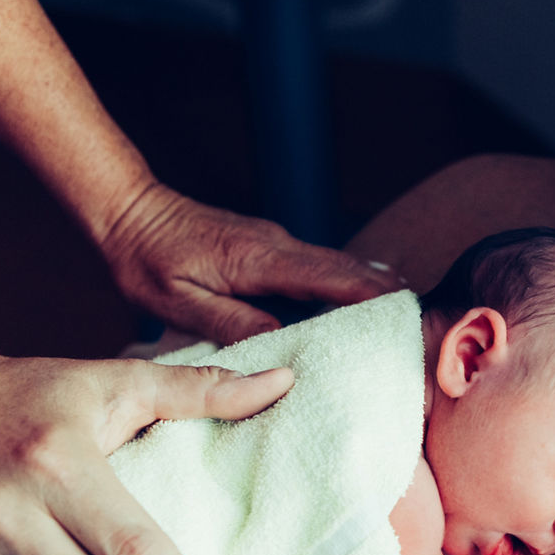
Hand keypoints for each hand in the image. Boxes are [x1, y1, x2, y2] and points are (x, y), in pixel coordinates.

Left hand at [99, 182, 401, 343]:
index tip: (408, 313)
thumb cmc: (146, 261)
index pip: (330, 278)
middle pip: (347, 270)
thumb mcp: (176, 302)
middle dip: (388, 295)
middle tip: (424, 324)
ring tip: (409, 318)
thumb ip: (229, 321)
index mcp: (258, 259)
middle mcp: (277, 245)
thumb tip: (279, 341)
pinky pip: (320, 267)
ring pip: (338, 267)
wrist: (129, 212)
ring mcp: (277, 243)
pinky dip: (349, 284)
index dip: (372, 297)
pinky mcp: (272, 248)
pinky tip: (369, 299)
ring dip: (373, 290)